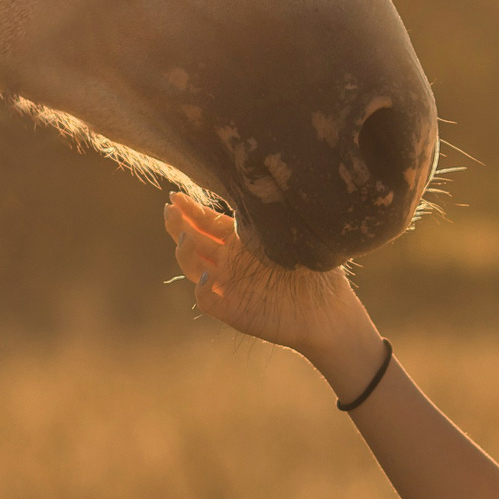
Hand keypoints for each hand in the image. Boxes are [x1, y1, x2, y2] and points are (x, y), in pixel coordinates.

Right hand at [163, 189, 374, 363]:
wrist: (329, 312)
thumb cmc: (318, 272)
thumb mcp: (294, 238)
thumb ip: (271, 220)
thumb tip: (255, 187)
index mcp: (242, 241)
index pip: (208, 223)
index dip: (190, 210)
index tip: (176, 196)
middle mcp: (230, 261)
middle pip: (193, 240)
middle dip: (178, 225)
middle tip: (169, 211)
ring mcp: (228, 286)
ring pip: (192, 267)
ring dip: (184, 252)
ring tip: (185, 237)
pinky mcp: (232, 310)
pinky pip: (206, 299)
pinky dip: (202, 288)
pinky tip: (208, 275)